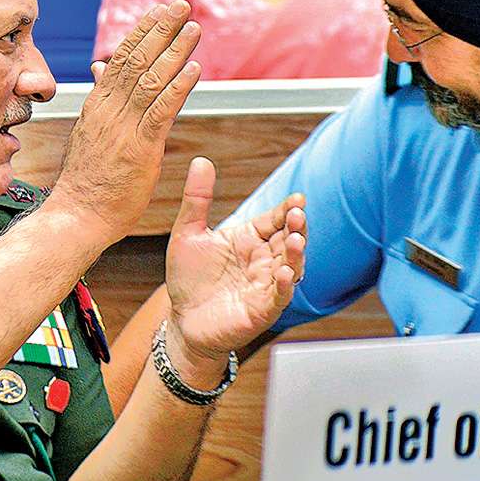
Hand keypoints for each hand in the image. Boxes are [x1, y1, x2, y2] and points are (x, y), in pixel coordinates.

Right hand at [50, 1, 201, 242]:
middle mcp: (109, 110)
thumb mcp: (91, 131)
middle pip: (136, 60)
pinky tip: (195, 69)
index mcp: (99, 105)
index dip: (142, 32)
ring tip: (194, 28)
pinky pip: (161, 111)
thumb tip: (101, 66)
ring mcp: (123, 128)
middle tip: (181, 5)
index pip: (121, 58)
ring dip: (175, 51)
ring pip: (150, 79)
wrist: (77, 215)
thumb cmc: (87, 180)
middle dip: (161, 30)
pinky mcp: (139, 148)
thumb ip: (101, 97)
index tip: (159, 10)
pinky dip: (179, 87)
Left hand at [162, 157, 306, 378]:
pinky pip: (279, 295)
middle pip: (289, 239)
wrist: (182, 319)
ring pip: (291, 266)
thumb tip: (201, 161)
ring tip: (297, 240)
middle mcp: (263, 259)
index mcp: (250, 238)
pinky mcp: (262, 309)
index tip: (297, 199)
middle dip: (297, 226)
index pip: (276, 218)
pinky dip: (284, 284)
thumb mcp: (188, 234)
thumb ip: (197, 199)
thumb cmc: (189, 278)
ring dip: (296, 254)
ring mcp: (266, 284)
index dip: (288, 209)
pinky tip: (282, 273)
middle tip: (297, 214)